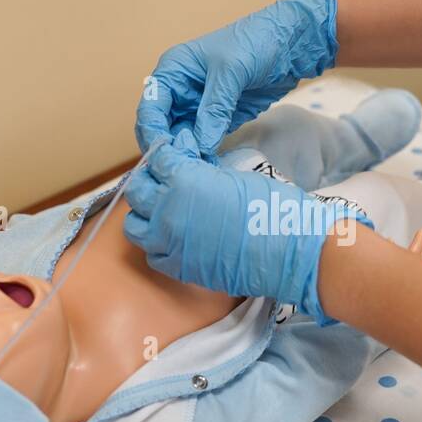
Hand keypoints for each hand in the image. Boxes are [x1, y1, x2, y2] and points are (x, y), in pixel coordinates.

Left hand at [123, 130, 366, 323]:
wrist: (288, 252)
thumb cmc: (270, 208)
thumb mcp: (232, 176)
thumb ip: (201, 172)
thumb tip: (188, 166)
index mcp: (183, 181)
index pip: (157, 159)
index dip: (166, 154)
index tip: (176, 154)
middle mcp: (167, 211)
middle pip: (136, 191)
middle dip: (149, 181)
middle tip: (166, 180)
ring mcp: (169, 243)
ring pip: (133, 225)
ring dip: (145, 214)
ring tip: (164, 210)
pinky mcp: (178, 268)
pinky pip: (152, 253)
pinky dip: (158, 243)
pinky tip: (176, 237)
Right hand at [134, 0, 338, 155]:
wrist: (291, 44)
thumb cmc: (257, 42)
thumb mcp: (231, 73)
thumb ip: (213, 109)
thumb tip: (199, 146)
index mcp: (174, 70)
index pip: (151, 106)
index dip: (152, 130)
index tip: (162, 153)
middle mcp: (180, 90)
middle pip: (161, 126)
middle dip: (168, 146)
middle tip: (180, 168)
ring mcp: (198, 106)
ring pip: (181, 137)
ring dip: (186, 154)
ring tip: (196, 171)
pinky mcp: (218, 119)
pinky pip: (203, 141)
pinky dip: (204, 154)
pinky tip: (208, 166)